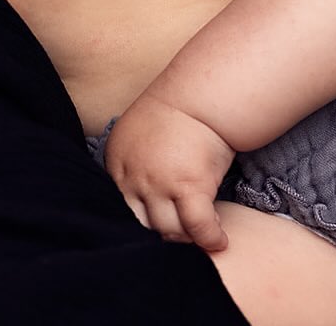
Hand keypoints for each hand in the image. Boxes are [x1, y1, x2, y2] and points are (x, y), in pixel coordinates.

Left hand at [104, 90, 235, 251]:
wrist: (199, 98)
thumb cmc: (174, 117)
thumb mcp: (137, 139)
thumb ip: (132, 168)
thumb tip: (140, 204)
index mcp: (116, 162)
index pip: (121, 209)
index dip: (143, 220)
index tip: (161, 222)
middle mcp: (133, 175)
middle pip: (144, 226)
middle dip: (163, 234)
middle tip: (182, 231)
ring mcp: (159, 182)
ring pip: (171, 231)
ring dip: (188, 237)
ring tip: (201, 231)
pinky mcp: (189, 186)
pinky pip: (198, 227)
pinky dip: (210, 238)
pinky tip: (219, 239)